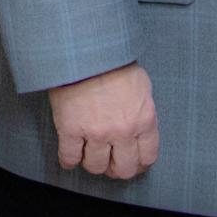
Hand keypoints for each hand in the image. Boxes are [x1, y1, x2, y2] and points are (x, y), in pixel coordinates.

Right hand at [48, 63, 158, 179]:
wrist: (86, 47)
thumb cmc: (113, 60)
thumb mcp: (140, 85)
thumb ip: (142, 111)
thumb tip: (140, 126)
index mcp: (144, 119)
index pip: (147, 157)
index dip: (137, 163)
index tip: (131, 162)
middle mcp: (123, 130)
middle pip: (123, 169)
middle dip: (116, 168)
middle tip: (109, 162)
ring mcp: (96, 132)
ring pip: (96, 166)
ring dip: (93, 163)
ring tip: (89, 154)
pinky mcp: (71, 129)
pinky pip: (69, 158)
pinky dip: (69, 161)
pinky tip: (70, 157)